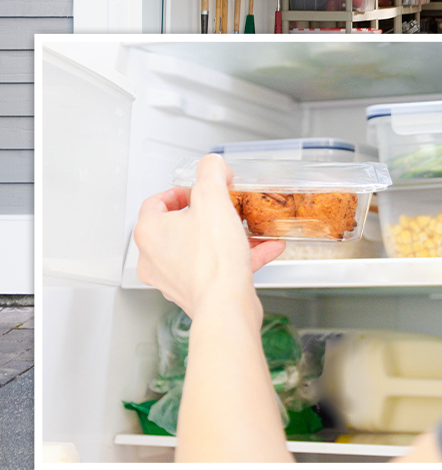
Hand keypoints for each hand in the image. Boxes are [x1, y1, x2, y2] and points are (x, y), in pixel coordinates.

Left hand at [133, 154, 282, 317]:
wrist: (226, 306)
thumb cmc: (213, 260)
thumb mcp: (214, 199)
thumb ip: (211, 173)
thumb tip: (212, 164)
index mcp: (149, 232)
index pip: (157, 201)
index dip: (183, 190)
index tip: (203, 190)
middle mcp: (153, 257)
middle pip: (179, 225)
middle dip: (208, 214)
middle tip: (226, 208)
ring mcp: (172, 277)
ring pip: (199, 247)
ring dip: (226, 235)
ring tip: (249, 230)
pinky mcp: (193, 292)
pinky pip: (215, 267)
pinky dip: (236, 257)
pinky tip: (264, 249)